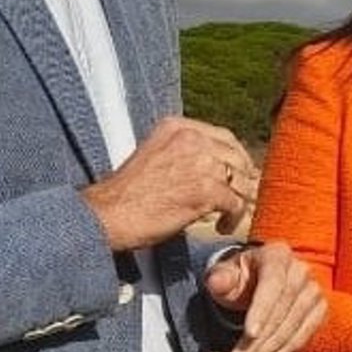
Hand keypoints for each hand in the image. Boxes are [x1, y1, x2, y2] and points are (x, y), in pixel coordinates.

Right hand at [82, 117, 257, 250]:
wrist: (109, 213)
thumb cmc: (126, 194)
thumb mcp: (155, 155)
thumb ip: (182, 154)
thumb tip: (212, 169)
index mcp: (177, 126)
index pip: (223, 136)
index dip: (235, 158)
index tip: (238, 173)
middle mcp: (191, 138)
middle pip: (236, 156)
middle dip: (242, 178)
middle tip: (241, 195)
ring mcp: (201, 162)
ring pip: (240, 179)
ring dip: (239, 199)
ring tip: (229, 214)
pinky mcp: (206, 189)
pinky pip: (236, 203)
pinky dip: (233, 217)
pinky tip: (222, 225)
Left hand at [204, 241, 326, 351]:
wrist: (260, 280)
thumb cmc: (241, 276)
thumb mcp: (226, 273)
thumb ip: (220, 278)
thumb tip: (216, 283)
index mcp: (277, 255)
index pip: (272, 284)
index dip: (262, 310)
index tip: (250, 334)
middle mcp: (301, 271)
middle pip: (281, 313)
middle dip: (256, 343)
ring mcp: (313, 292)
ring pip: (291, 331)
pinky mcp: (318, 312)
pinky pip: (299, 340)